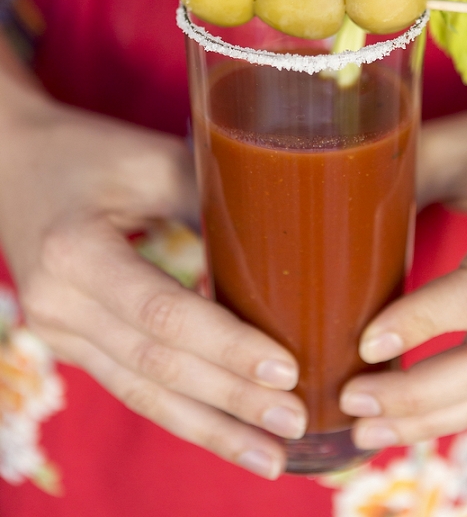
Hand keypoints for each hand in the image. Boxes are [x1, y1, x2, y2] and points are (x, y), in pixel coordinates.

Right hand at [0, 83, 305, 479]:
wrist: (14, 164)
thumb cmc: (87, 153)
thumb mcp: (147, 160)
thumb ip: (211, 199)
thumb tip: (289, 245)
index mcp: (75, 252)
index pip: (161, 312)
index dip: (225, 345)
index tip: (285, 368)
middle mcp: (59, 303)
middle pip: (155, 366)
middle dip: (230, 399)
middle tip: (295, 419)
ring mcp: (58, 331)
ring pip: (141, 393)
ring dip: (209, 428)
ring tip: (270, 456)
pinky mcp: (70, 343)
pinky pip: (131, 385)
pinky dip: (182, 411)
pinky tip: (226, 430)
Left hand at [339, 64, 466, 448]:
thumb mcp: (451, 143)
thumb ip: (393, 176)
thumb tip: (312, 210)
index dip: (424, 322)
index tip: (364, 341)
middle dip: (418, 395)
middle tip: (349, 401)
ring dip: (430, 419)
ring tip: (363, 430)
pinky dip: (452, 412)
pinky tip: (403, 420)